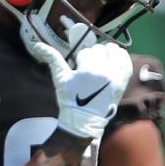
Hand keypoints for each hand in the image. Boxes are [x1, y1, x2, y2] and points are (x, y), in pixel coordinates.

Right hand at [23, 17, 132, 141]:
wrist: (83, 121)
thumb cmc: (70, 100)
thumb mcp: (60, 78)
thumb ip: (52, 58)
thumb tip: (38, 45)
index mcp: (89, 71)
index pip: (86, 52)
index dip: (81, 59)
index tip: (79, 68)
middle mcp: (104, 73)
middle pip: (99, 50)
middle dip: (93, 56)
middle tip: (89, 67)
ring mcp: (116, 78)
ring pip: (113, 52)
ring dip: (107, 53)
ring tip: (102, 61)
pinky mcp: (122, 83)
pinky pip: (126, 62)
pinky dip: (121, 57)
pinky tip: (114, 58)